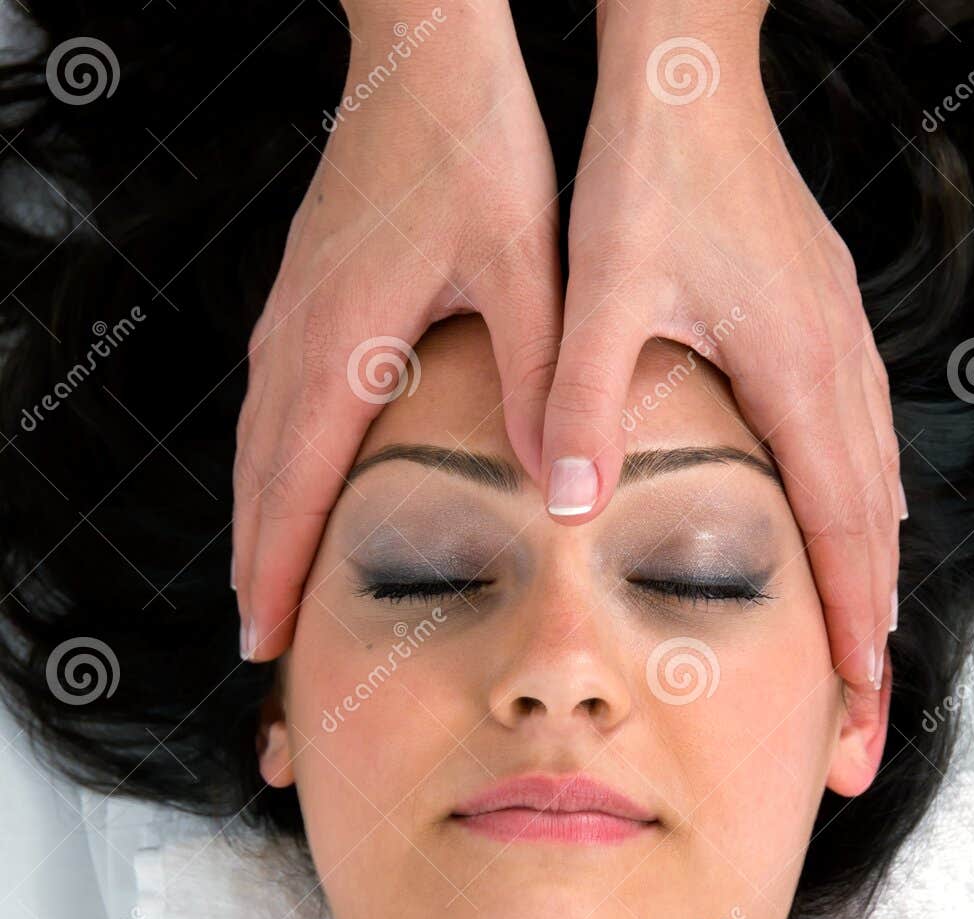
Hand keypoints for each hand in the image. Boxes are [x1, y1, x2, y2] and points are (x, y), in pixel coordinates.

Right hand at [232, 8, 560, 659]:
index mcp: (346, 345)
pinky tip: (288, 488)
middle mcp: (300, 336)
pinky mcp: (304, 292)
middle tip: (260, 645)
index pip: (298, 490)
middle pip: (260, 481)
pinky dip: (268, 466)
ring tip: (262, 587)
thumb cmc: (474, 142)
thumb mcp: (525, 264)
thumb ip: (541, 376)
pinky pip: (269, 404)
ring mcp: (292, 313)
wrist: (422, 44)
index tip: (268, 641)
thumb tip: (558, 486)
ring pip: (256, 444)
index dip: (279, 573)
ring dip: (256, 522)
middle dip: (255, 568)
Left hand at [539, 8, 901, 692]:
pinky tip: (848, 522)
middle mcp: (836, 363)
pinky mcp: (823, 317)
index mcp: (795, 371)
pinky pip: (861, 433)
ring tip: (859, 640)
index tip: (856, 694)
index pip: (839, 527)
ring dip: (871, 569)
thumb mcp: (600, 291)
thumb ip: (582, 398)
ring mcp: (840, 339)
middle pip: (874, 523)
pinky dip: (862, 501)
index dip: (851, 618)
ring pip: (876, 480)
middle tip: (862, 707)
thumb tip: (568, 506)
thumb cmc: (648, 172)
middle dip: (871, 622)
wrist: (692, 70)